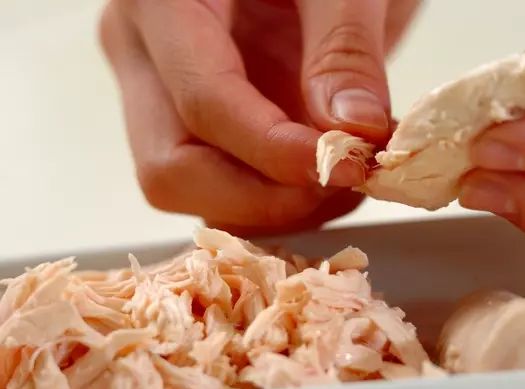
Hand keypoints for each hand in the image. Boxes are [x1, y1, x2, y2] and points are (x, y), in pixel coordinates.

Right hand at [99, 0, 418, 236]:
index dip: (274, 150)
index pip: (203, 103)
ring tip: (344, 177)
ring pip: (195, 191)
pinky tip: (326, 176)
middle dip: (262, 197)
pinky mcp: (198, 121)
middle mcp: (146, 57)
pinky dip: (278, 200)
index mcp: (162, 1)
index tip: (346, 166)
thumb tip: (353, 132)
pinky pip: (221, 187)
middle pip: (172, 169)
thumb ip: (344, 46)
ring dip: (274, 207)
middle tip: (340, 181)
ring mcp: (167, 96)